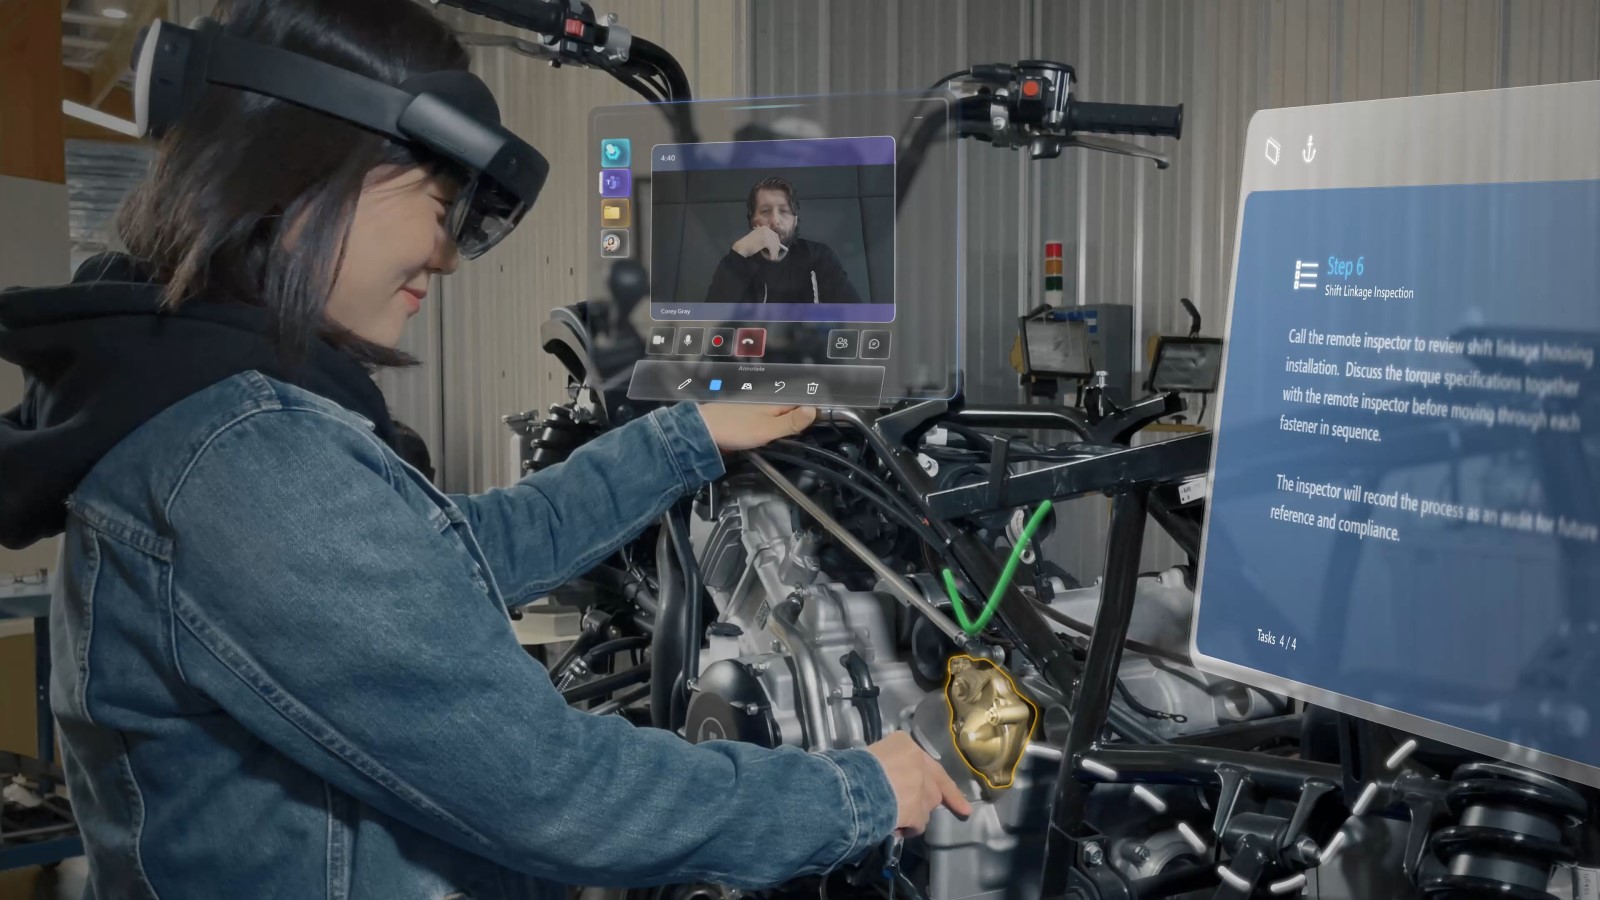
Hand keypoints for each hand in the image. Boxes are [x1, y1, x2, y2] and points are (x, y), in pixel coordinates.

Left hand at [696, 404, 815, 451]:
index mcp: (775, 403)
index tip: (822, 424)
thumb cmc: (735, 429)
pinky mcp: (746, 420)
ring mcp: (755, 411)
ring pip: (778, 417)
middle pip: (790, 410)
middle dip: (800, 420)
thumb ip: (791, 421)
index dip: (812, 414)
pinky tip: (772, 437)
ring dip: (786, 425)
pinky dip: (772, 429)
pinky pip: (766, 422)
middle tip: (809, 433)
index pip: (801, 405)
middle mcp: (767, 403)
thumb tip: (814, 410)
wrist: (703, 431)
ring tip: (794, 436)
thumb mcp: (768, 428)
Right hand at [732, 226, 783, 259]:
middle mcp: (766, 229)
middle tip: (775, 255)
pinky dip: (772, 254)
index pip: (775, 235)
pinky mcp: (765, 241)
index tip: (775, 249)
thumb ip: (766, 238)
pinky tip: (770, 257)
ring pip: (775, 245)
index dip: (776, 242)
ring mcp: (766, 234)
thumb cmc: (749, 244)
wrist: (742, 247)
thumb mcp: (758, 238)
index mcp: (764, 228)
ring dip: (774, 252)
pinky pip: (772, 248)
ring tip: (772, 257)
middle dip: (776, 248)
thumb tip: (776, 244)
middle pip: (776, 239)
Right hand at [865, 732, 972, 836]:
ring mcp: (923, 789)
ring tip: (898, 817)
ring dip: (916, 813)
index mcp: (905, 745)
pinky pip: (918, 824)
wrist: (856, 786)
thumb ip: (887, 762)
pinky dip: (909, 828)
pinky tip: (895, 828)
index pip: (923, 758)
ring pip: (927, 805)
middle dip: (935, 797)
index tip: (950, 778)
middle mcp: (920, 764)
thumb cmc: (856, 766)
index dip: (935, 773)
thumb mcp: (872, 753)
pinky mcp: (919, 812)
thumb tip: (885, 775)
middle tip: (960, 808)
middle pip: (933, 784)